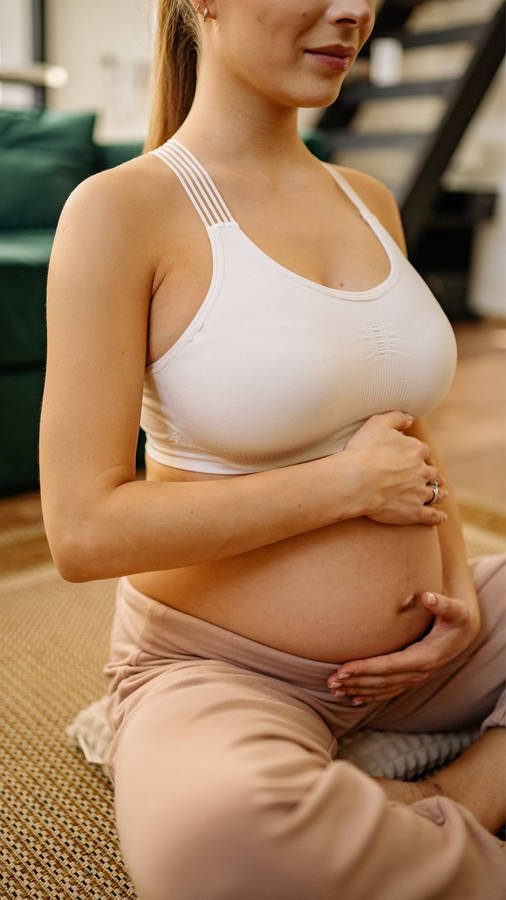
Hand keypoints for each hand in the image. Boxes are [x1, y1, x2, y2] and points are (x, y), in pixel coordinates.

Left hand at [327, 591, 479, 702]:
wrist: (463, 634)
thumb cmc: (456, 619)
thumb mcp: (454, 610)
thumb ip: (442, 603)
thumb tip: (427, 596)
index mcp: (425, 657)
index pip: (389, 665)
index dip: (365, 668)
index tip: (344, 669)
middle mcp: (418, 672)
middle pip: (381, 681)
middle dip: (355, 681)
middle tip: (331, 681)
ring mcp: (414, 678)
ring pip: (382, 689)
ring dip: (357, 690)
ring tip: (334, 690)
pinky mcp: (409, 678)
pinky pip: (387, 691)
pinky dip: (369, 695)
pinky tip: (352, 698)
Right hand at [343, 411, 448, 526]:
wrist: (357, 481)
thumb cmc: (363, 452)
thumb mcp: (377, 424)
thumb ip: (396, 418)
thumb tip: (411, 418)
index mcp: (416, 450)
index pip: (424, 453)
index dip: (422, 456)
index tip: (420, 459)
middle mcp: (423, 471)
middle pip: (433, 473)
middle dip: (432, 474)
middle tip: (432, 477)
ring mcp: (420, 493)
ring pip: (436, 493)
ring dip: (439, 492)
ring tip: (440, 494)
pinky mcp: (414, 512)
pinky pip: (432, 516)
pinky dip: (438, 517)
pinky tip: (441, 518)